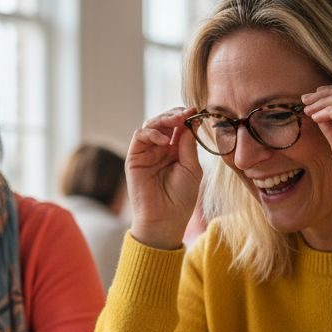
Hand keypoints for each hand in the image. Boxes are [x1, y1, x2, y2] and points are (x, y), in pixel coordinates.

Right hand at [125, 106, 203, 249]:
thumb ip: (188, 145)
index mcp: (175, 151)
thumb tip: (189, 122)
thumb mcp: (192, 169)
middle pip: (164, 122)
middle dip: (175, 114)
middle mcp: (160, 149)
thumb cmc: (181, 199)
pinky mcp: (134, 158)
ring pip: (151, 125)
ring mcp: (147, 153)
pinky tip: (164, 140)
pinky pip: (139, 136)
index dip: (186, 117)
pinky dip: (151, 133)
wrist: (164, 219)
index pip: (179, 127)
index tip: (197, 111)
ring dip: (164, 119)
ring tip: (177, 121)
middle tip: (186, 113)